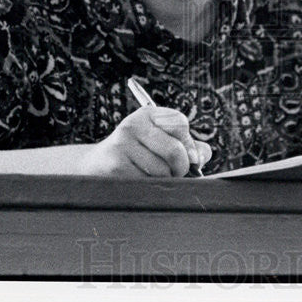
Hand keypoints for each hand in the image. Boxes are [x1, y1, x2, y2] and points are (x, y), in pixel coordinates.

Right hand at [78, 106, 211, 177]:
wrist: (97, 165)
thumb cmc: (137, 153)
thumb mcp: (160, 141)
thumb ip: (188, 146)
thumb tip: (204, 154)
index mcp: (148, 114)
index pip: (180, 123)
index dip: (189, 145)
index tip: (187, 156)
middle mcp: (133, 124)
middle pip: (175, 151)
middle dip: (181, 168)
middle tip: (176, 172)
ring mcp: (122, 144)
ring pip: (162, 171)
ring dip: (164, 180)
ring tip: (153, 175)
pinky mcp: (115, 165)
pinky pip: (147, 182)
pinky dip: (150, 186)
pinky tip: (139, 180)